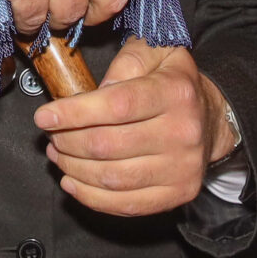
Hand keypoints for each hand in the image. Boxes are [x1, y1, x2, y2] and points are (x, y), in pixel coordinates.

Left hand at [37, 38, 232, 215]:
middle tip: (51, 135)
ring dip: (73, 169)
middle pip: (108, 145)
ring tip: (58, 154)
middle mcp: (183, 132)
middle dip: (67, 141)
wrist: (211, 119)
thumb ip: (125, 63)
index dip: (74, 113)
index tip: (45, 117)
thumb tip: (93, 94)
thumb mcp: (156, 52)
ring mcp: (182, 168)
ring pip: (112, 178)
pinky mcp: (178, 194)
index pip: (116, 105)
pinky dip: (91, 197)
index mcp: (176, 93)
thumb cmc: (173, 83)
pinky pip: (126, 204)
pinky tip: (72, 182)